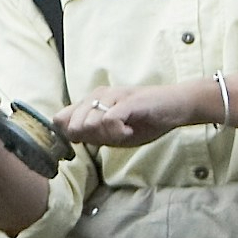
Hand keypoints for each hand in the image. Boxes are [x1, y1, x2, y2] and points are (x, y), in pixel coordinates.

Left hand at [53, 82, 207, 146]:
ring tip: (124, 132)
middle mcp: (97, 95)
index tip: (92, 141)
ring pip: (88, 124)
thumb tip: (72, 138)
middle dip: (90, 139)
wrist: (177, 107)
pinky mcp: (127, 101)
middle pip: (72, 126)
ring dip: (107, 136)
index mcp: (91, 102)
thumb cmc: (146, 120)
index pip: (60, 119)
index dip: (71, 136)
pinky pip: (108, 121)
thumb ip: (92, 135)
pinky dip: (118, 133)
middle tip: (113, 137)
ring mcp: (111, 96)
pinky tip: (129, 132)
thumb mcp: (114, 133)